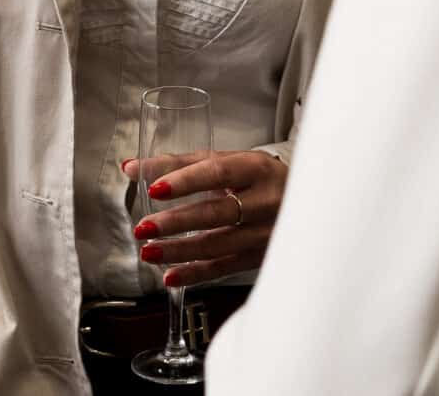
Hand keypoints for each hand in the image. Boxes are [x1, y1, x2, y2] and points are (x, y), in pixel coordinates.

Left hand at [124, 149, 287, 288]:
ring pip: (219, 245)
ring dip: (180, 251)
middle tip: (143, 227)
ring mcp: (266, 232)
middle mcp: (265, 200)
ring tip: (148, 251)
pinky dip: (196, 274)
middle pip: (217, 213)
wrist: (307, 203)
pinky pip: (225, 268)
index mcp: (256, 168)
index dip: (185, 181)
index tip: (154, 189)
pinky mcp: (262, 257)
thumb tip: (131, 168)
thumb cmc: (256, 178)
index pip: (217, 172)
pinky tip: (170, 276)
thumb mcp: (228, 162)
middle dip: (177, 222)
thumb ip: (179, 164)